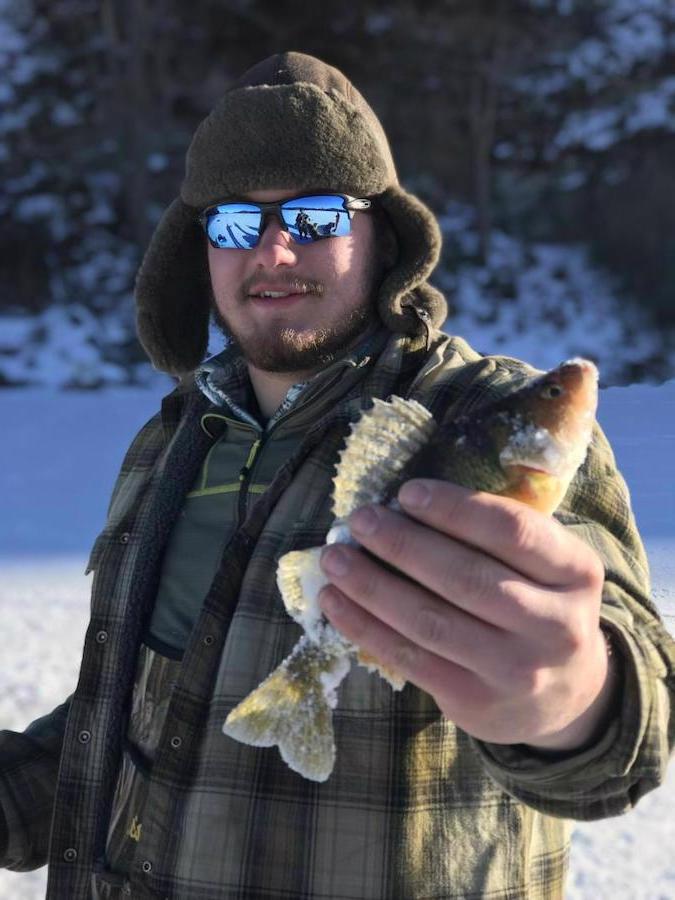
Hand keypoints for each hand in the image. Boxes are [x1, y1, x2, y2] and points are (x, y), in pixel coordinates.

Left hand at [318, 479, 618, 751]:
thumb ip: (495, 538)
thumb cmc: (538, 605)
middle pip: (465, 577)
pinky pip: (410, 659)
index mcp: (576, 572)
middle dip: (403, 544)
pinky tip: (335, 601)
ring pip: (430, 621)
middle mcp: (555, 625)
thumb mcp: (545, 566)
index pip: (513, 531)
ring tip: (334, 558)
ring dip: (372, 586)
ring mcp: (516, 670)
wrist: (567, 695)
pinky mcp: (477, 703)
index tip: (406, 493)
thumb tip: (402, 505)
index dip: (455, 509)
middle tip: (359, 520)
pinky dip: (365, 627)